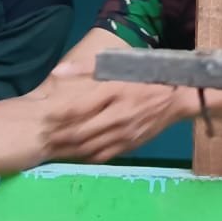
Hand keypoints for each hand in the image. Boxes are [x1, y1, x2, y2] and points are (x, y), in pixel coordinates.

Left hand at [41, 60, 194, 163]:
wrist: (178, 97)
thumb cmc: (145, 75)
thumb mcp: (116, 64)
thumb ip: (85, 68)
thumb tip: (57, 72)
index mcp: (114, 92)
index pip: (78, 107)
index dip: (58, 114)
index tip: (43, 116)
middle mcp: (118, 115)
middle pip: (81, 132)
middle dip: (59, 136)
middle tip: (43, 136)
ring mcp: (125, 133)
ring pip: (90, 146)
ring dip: (69, 149)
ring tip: (53, 147)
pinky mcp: (130, 145)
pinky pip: (103, 155)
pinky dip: (86, 156)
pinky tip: (75, 154)